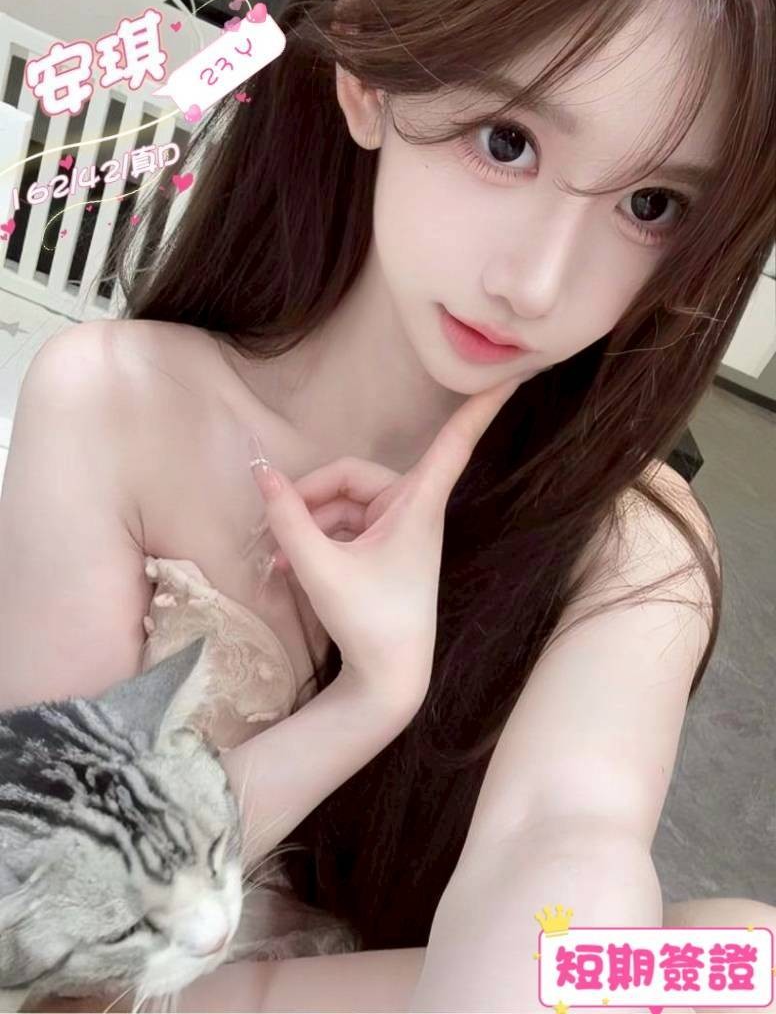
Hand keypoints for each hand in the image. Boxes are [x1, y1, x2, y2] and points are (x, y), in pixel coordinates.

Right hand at [249, 377, 520, 711]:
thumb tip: (262, 474)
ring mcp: (399, 530)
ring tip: (277, 558)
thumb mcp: (319, 569)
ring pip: (343, 504)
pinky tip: (288, 566)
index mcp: (417, 507)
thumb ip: (289, 519)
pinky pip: (346, 526)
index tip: (515, 370)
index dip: (482, 406)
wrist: (390, 680)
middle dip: (309, 497)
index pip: (455, 442)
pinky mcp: (385, 548)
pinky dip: (318, 539)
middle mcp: (413, 510)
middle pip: (352, 478)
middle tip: (273, 524)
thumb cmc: (368, 623)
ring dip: (307, 524)